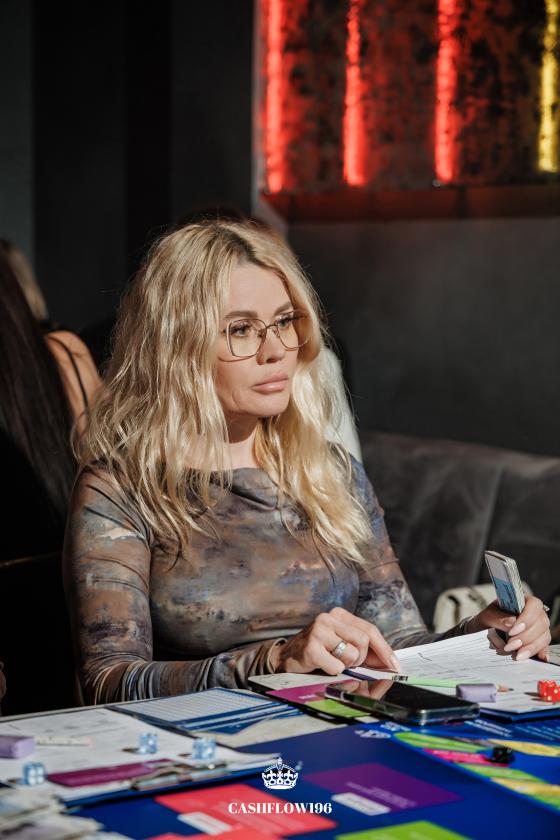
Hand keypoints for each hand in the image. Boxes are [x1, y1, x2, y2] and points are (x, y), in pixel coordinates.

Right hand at [269, 607, 400, 674]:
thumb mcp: (340, 644)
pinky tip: (322, 666)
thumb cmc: (317, 652)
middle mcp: (329, 618)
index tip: (394, 664)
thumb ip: (362, 649)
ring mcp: (319, 631)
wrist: (284, 659)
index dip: (384, 649)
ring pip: (352, 654)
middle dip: (362, 659)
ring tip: (333, 663)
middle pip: (364, 641)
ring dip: (347, 666)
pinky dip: (333, 672)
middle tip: (350, 664)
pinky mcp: (311, 648)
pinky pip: (337, 667)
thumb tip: (388, 661)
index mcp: (339, 614)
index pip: (370, 629)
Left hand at [467, 596, 550, 661]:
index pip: (534, 605)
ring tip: (516, 655)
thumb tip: (512, 622)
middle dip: (525, 636)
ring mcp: (538, 628)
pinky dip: (542, 652)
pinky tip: (540, 658)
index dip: (526, 618)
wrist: (484, 632)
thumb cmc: (487, 620)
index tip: (512, 631)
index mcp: (523, 600)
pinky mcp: (538, 641)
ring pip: (544, 636)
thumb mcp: (487, 616)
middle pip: (541, 623)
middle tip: (510, 645)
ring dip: (531, 647)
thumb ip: (498, 618)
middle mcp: (534, 613)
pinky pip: (544, 647)